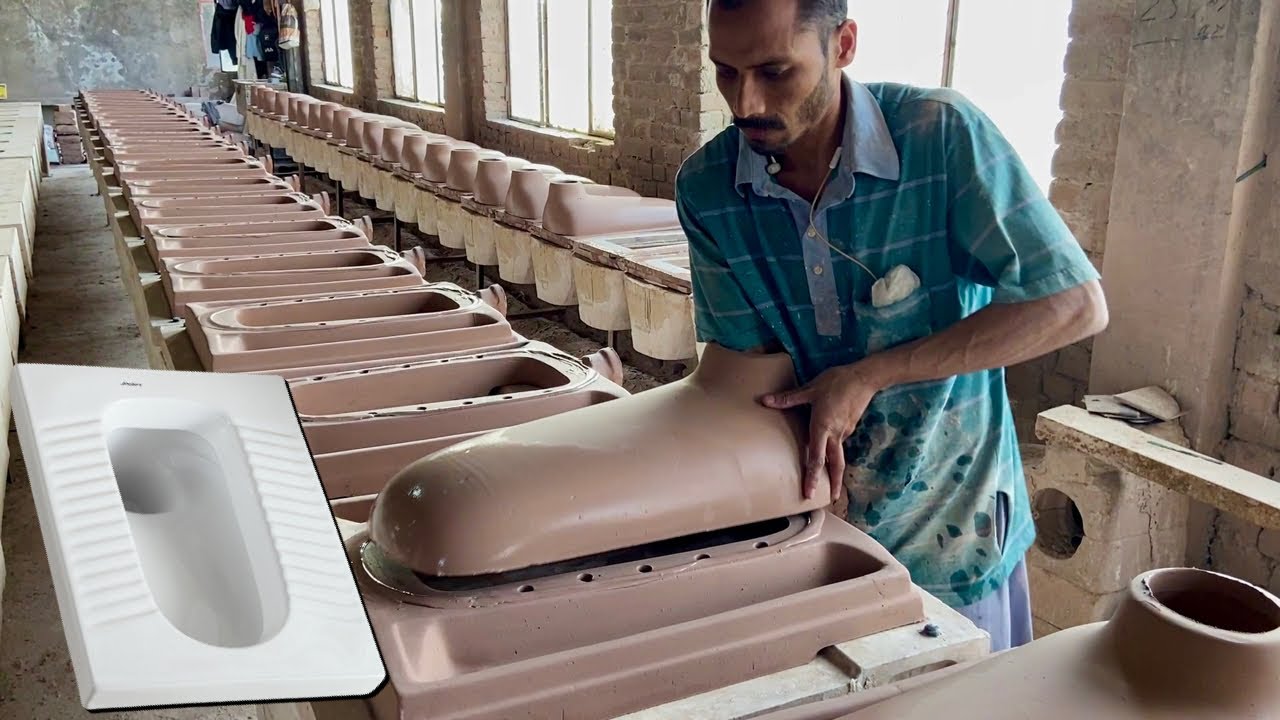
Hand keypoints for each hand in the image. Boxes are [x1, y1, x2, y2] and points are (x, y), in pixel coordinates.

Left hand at [759, 363, 880, 500]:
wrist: (864, 377)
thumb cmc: (837, 382)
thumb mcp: (811, 389)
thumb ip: (788, 398)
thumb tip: (765, 400)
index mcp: (822, 427)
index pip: (816, 458)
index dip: (812, 477)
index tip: (809, 492)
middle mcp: (835, 434)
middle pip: (835, 465)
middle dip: (832, 484)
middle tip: (829, 500)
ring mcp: (845, 432)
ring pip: (838, 455)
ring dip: (834, 470)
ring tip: (830, 484)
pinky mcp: (850, 427)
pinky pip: (840, 443)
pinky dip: (835, 452)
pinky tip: (830, 452)